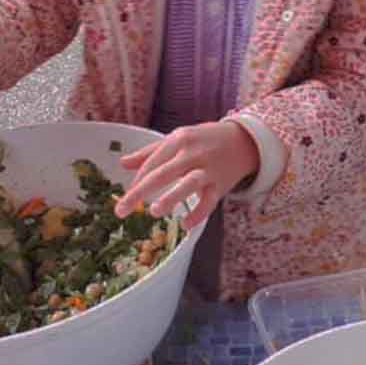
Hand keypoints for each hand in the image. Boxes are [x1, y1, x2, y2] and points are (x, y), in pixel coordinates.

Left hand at [114, 121, 260, 231]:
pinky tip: (186, 225)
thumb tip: (122, 163)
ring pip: (188, 184)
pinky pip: (209, 201)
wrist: (244, 140)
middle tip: (120, 210)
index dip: (136, 181)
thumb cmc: (205, 140)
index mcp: (179, 139)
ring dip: (171, 197)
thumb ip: (151, 152)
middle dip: (140, 192)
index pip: (152, 162)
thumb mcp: (179, 139)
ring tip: (153, 212)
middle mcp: (192, 153)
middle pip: (163, 173)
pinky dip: (199, 214)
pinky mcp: (221, 184)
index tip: (124, 198)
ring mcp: (208, 169)